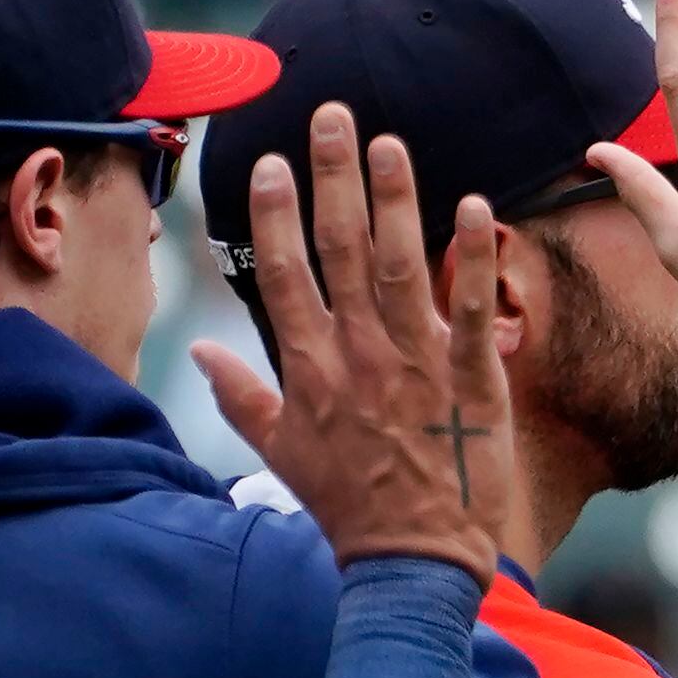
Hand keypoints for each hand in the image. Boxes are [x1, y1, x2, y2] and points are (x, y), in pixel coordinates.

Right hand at [193, 108, 508, 580]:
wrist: (416, 561)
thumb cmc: (349, 506)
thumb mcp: (280, 452)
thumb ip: (242, 396)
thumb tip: (199, 353)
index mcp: (308, 368)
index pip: (283, 272)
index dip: (274, 213)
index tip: (270, 161)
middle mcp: (359, 354)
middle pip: (341, 249)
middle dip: (333, 178)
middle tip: (333, 116)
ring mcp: (417, 362)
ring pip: (403, 263)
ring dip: (396, 198)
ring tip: (389, 143)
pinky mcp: (474, 378)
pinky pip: (473, 306)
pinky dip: (476, 256)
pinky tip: (478, 205)